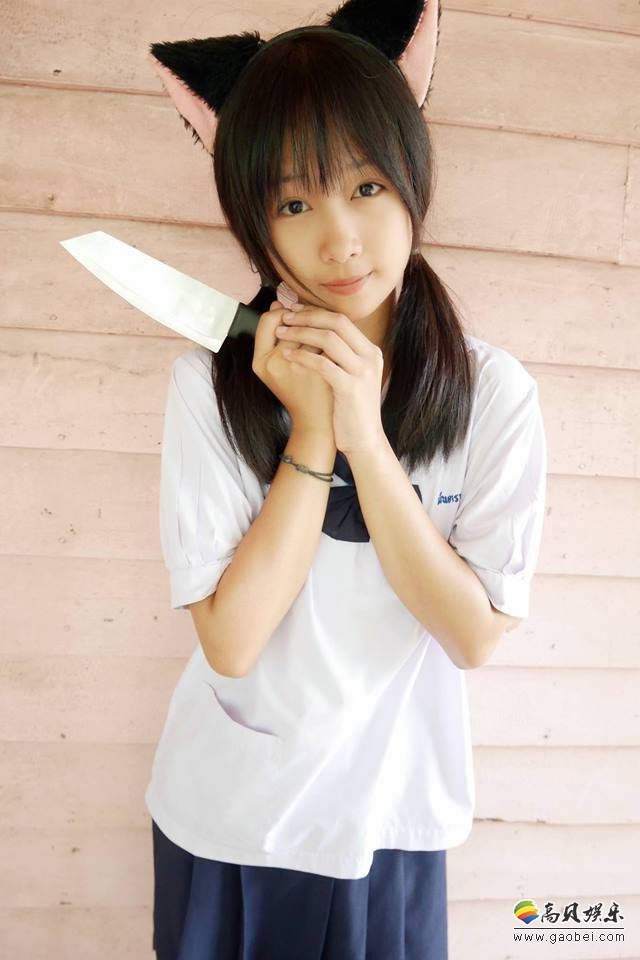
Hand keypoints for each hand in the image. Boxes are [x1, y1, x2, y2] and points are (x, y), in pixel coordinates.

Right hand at [251, 300, 334, 435]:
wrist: (318, 424)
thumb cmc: (301, 392)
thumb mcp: (281, 365)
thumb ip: (279, 336)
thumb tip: (279, 303)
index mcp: (259, 362)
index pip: (267, 321)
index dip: (284, 314)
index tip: (296, 317)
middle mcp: (273, 364)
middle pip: (290, 322)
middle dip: (305, 319)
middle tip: (314, 326)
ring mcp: (296, 367)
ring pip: (311, 330)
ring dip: (321, 328)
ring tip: (327, 338)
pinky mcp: (318, 371)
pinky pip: (327, 342)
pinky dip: (334, 342)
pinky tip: (338, 349)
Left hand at [274, 304, 385, 454]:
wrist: (364, 440)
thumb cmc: (350, 409)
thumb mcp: (349, 376)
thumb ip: (336, 355)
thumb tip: (309, 330)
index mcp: (370, 351)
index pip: (341, 319)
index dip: (315, 311)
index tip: (293, 310)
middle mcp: (370, 357)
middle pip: (337, 322)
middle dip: (307, 315)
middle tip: (285, 316)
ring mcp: (362, 371)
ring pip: (329, 339)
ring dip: (300, 332)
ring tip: (280, 332)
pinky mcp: (351, 388)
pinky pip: (322, 363)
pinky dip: (301, 356)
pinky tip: (285, 355)